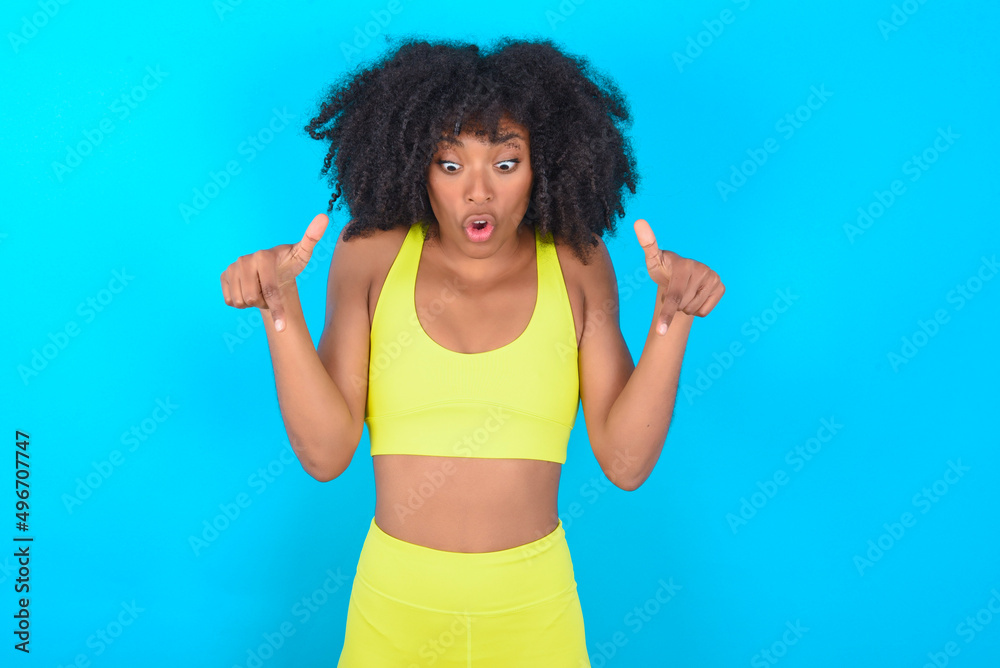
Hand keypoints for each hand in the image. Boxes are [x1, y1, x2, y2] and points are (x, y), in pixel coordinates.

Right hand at [220, 214, 329, 331]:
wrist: (272, 269)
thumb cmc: (289, 264)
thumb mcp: (302, 254)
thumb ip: (312, 237)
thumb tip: (324, 216)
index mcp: (262, 256)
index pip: (270, 290)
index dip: (277, 309)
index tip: (283, 326)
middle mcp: (244, 259)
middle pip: (251, 298)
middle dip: (263, 301)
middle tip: (271, 291)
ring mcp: (231, 267)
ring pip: (239, 301)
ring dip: (252, 302)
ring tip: (261, 289)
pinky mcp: (223, 275)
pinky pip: (229, 300)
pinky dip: (240, 301)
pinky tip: (250, 289)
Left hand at [633, 218, 724, 334]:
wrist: (679, 274)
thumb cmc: (663, 269)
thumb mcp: (653, 260)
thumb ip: (647, 244)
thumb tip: (638, 221)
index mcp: (684, 265)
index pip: (674, 297)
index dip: (667, 315)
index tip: (660, 331)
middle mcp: (702, 269)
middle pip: (683, 306)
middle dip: (674, 305)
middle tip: (672, 291)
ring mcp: (714, 277)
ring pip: (694, 309)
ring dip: (685, 307)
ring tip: (683, 293)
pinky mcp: (721, 286)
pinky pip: (705, 311)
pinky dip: (697, 309)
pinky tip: (693, 296)